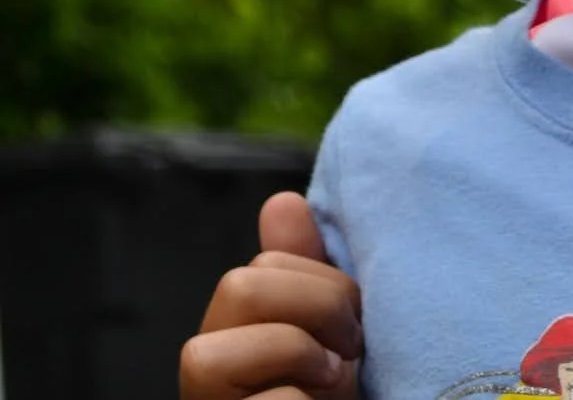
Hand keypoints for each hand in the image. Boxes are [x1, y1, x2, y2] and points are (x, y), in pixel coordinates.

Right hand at [180, 192, 362, 399]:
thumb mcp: (342, 328)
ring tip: (331, 384)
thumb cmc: (354, 393)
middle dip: (314, 307)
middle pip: (236, 288)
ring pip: (205, 356)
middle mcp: (212, 373)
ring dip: (293, 358)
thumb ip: (310, 269)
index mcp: (243, 333)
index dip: (321, 281)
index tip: (357, 321)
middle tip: (349, 350)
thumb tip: (282, 203)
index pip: (259, 266)